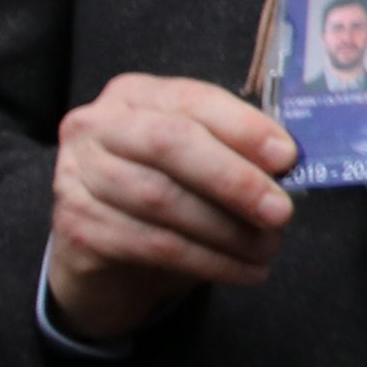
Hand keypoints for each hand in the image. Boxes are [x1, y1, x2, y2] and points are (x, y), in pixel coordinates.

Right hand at [47, 73, 296, 340]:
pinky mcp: (76, 228)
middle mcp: (97, 128)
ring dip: (227, 229)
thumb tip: (290, 166)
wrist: (105, 257)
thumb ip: (236, 151)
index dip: (243, 128)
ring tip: (268, 247)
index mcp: (134, 95)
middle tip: (280, 211)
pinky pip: (153, 244)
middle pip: (171, 144)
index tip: (287, 157)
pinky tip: (243, 270)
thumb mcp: (199, 160)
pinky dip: (207, 260)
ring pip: (162, 200)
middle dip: (234, 179)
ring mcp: (77, 177)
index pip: (193, 101)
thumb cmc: (166, 193)